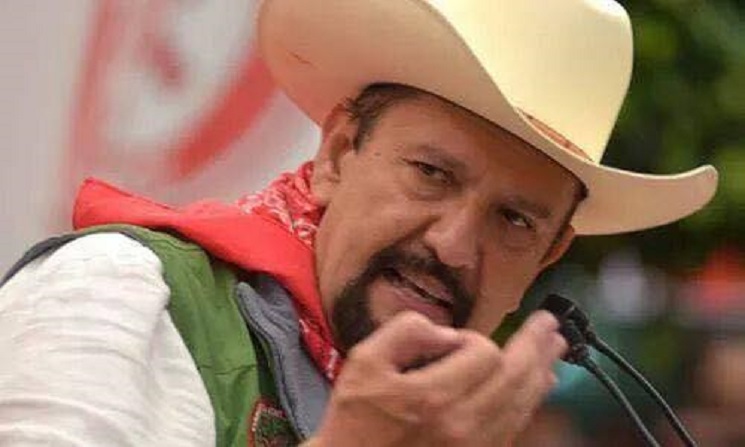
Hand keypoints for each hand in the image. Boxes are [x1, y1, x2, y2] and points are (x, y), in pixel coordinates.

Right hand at [311, 310, 566, 445]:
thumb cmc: (355, 418)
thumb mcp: (364, 361)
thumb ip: (406, 332)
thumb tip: (446, 333)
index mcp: (434, 396)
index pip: (484, 353)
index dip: (475, 338)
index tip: (456, 340)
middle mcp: (463, 424)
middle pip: (515, 378)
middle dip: (535, 346)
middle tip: (549, 324)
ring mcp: (475, 446)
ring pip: (522, 405)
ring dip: (541, 371)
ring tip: (554, 349)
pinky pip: (516, 427)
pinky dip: (532, 402)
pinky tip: (540, 385)